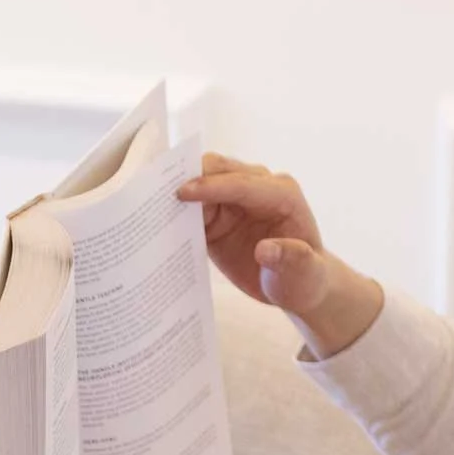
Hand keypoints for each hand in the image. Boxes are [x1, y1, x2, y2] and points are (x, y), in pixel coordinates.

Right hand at [175, 153, 383, 359]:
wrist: (296, 284)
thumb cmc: (304, 278)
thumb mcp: (304, 274)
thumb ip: (289, 259)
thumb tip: (265, 250)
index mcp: (281, 194)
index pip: (241, 184)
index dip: (210, 186)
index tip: (181, 194)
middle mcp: (258, 188)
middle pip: (216, 170)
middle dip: (188, 179)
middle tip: (156, 198)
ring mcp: (235, 200)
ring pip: (200, 183)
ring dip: (177, 194)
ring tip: (150, 211)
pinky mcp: (219, 216)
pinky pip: (193, 206)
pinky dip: (176, 212)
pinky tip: (158, 224)